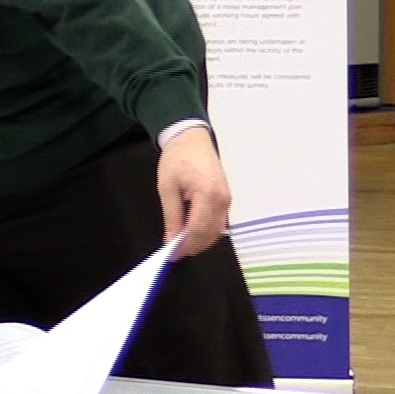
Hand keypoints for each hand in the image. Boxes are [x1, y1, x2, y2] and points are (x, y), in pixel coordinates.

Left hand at [155, 126, 229, 257]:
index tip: (171, 254)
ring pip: (217, 231)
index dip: (185, 245)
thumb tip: (172, 240)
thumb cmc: (177, 158)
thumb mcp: (167, 187)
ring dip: (200, 241)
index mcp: (207, 194)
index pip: (198, 229)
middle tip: (175, 253)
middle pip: (210, 234)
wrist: (191, 139)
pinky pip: (219, 222)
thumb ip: (172, 216)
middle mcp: (223, 200)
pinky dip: (206, 231)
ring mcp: (227, 200)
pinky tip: (191, 232)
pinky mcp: (226, 199)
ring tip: (181, 244)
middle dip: (193, 246)